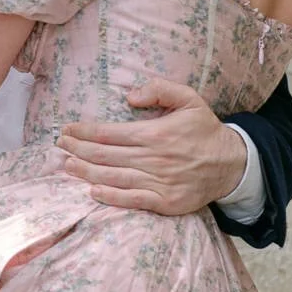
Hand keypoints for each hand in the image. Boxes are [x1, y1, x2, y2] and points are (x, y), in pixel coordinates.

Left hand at [58, 79, 248, 216]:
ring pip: (115, 177)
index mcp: (156, 133)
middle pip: (107, 155)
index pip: (111, 132)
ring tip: (67, 166)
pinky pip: (133, 200)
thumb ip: (160, 89)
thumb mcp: (189, 98)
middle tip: (59, 146)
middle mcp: (154, 158)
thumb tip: (130, 96)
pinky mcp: (165, 201)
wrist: (232, 164)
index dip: (85, 132)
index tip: (67, 130)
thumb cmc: (204, 129)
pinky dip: (111, 197)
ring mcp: (159, 182)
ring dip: (87, 172)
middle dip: (79, 150)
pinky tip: (93, 191)